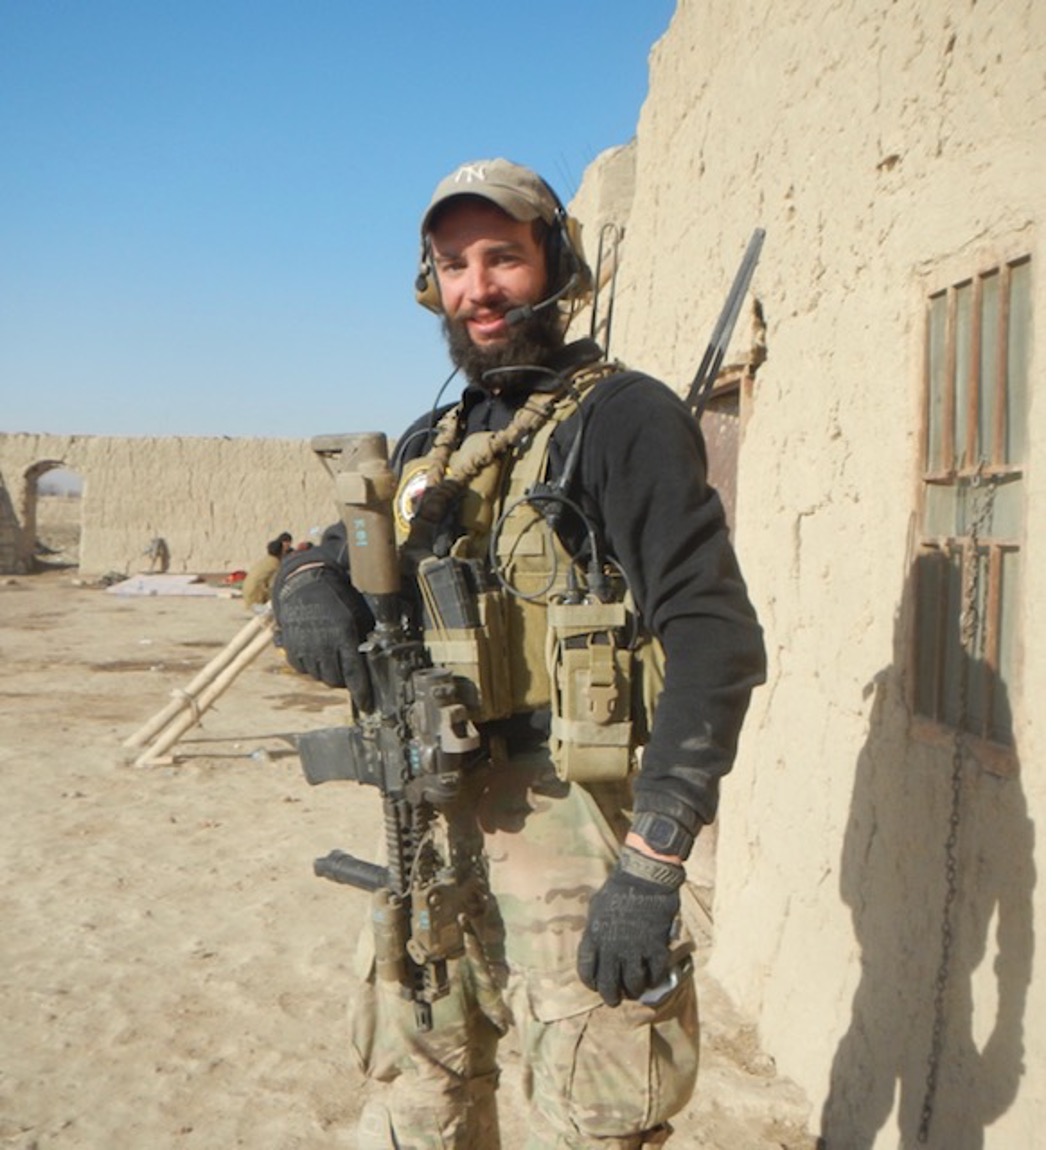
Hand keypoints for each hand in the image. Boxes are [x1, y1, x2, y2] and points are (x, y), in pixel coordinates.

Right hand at [271, 551, 373, 709]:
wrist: (305, 584)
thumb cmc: (337, 598)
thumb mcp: (358, 613)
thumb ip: (366, 637)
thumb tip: (378, 658)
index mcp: (344, 635)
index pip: (355, 673)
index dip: (362, 693)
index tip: (367, 705)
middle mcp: (323, 645)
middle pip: (335, 680)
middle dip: (344, 681)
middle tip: (349, 672)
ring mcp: (305, 648)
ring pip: (319, 676)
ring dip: (328, 673)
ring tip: (333, 658)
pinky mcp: (290, 648)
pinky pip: (303, 669)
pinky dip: (311, 666)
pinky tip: (317, 653)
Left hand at [577, 847, 682, 1006]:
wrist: (644, 876)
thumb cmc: (618, 888)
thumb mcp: (596, 908)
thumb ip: (595, 931)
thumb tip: (596, 947)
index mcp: (594, 937)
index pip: (586, 971)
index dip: (591, 983)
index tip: (595, 985)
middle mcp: (612, 948)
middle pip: (608, 985)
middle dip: (611, 997)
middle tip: (615, 1000)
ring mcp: (635, 949)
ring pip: (633, 985)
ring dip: (633, 991)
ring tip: (635, 991)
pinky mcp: (655, 947)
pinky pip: (655, 974)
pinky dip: (654, 979)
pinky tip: (653, 978)